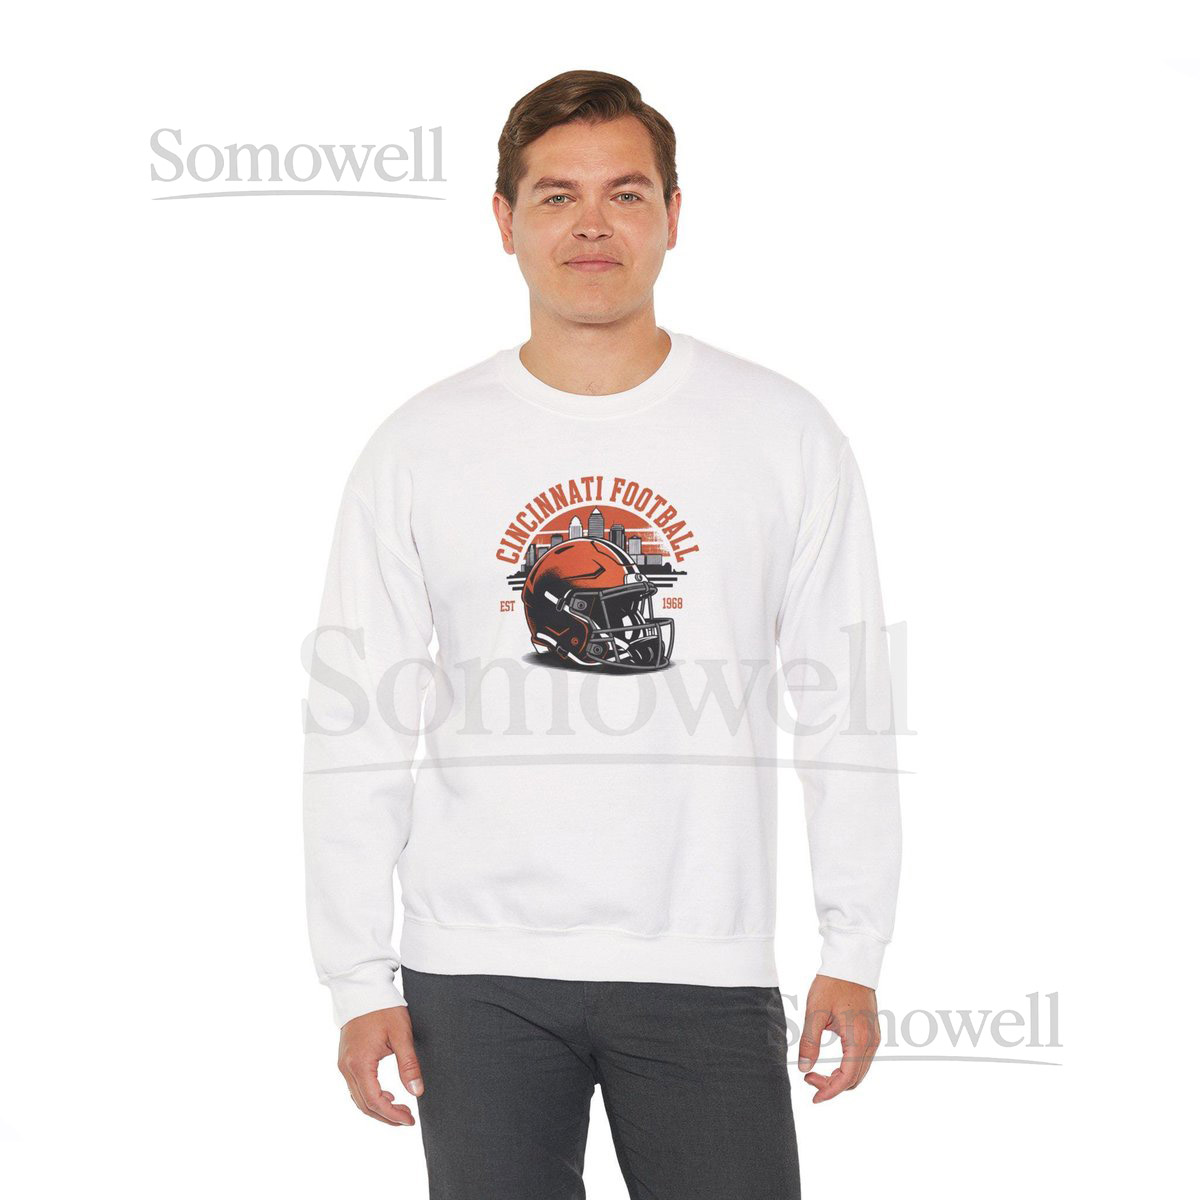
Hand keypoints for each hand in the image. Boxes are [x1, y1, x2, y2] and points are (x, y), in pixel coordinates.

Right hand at [337, 1004, 423, 1125]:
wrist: (363, 989)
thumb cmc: (384, 1008)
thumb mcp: (401, 1034)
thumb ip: (408, 1065)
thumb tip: (416, 1092)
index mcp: (359, 1063)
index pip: (375, 1101)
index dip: (392, 1115)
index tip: (409, 1120)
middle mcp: (347, 1067)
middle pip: (364, 1104)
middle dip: (386, 1116)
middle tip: (407, 1119)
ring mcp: (343, 1064)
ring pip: (358, 1098)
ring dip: (377, 1108)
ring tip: (400, 1109)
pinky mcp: (345, 1059)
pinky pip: (355, 1087)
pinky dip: (369, 1096)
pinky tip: (386, 1095)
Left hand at [796, 974, 880, 1102]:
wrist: (851, 963)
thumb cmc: (832, 984)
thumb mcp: (815, 1012)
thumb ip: (809, 1042)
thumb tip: (803, 1068)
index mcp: (859, 1039)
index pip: (846, 1078)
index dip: (829, 1091)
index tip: (812, 1096)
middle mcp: (872, 1042)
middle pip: (855, 1080)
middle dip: (832, 1086)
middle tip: (808, 1077)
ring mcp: (875, 1038)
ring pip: (860, 1072)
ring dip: (840, 1079)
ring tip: (815, 1072)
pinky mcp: (872, 1033)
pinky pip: (862, 1061)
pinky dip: (848, 1069)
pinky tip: (831, 1065)